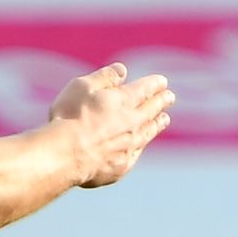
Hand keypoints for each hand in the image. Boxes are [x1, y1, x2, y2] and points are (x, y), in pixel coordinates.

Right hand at [51, 63, 175, 187]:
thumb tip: (122, 70)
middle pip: (151, 110)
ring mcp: (129, 146)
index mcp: (123, 101)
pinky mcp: (122, 166)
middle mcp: (132, 123)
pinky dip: (142, 145)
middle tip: (170, 97)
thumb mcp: (82, 87)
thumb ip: (104, 77)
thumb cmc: (70, 117)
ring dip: (157, 124)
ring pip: (148, 132)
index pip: (145, 89)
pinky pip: (136, 152)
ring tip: (164, 119)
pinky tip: (142, 143)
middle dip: (161, 102)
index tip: (162, 82)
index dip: (154, 84)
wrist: (67, 155)